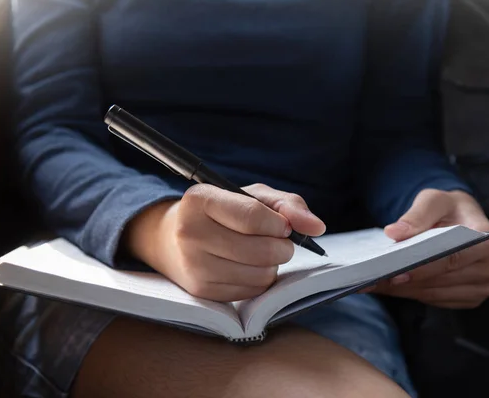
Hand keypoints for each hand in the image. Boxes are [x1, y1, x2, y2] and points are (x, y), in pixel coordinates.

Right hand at [125, 183, 325, 301]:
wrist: (171, 239)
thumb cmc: (220, 212)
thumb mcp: (249, 196)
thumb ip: (287, 205)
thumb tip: (317, 227)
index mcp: (200, 199)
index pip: (253, 217)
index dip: (279, 224)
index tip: (283, 225)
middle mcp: (191, 232)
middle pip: (261, 250)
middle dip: (282, 247)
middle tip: (278, 241)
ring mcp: (194, 265)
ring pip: (259, 275)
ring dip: (271, 265)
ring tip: (259, 253)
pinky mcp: (201, 291)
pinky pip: (250, 292)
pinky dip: (259, 281)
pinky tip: (247, 268)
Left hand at [367, 189, 488, 308]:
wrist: (461, 221)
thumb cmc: (448, 209)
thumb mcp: (434, 200)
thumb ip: (416, 214)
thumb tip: (394, 232)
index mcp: (488, 240)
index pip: (452, 258)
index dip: (423, 267)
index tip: (394, 272)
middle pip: (441, 280)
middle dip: (405, 280)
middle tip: (372, 278)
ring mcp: (482, 287)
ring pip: (434, 293)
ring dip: (402, 290)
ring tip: (374, 282)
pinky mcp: (469, 298)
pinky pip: (434, 300)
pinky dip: (410, 293)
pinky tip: (389, 286)